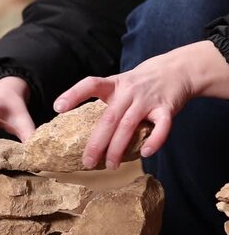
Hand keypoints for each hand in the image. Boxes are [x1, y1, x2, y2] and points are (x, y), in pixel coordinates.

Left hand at [53, 40, 228, 169]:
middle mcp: (129, 91)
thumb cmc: (141, 83)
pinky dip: (154, 140)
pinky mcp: (167, 108)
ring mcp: (148, 100)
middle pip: (108, 118)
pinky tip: (145, 153)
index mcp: (114, 84)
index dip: (73, 94)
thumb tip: (83, 130)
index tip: (57, 108)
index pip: (91, 84)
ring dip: (118, 148)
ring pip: (129, 126)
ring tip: (110, 165)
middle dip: (96, 143)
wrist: (177, 69)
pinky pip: (162, 126)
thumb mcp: (120, 84)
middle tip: (87, 162)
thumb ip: (106, 103)